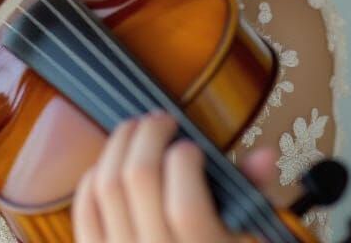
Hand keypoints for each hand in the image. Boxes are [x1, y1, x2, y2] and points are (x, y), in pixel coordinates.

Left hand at [71, 111, 277, 242]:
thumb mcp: (246, 241)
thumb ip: (253, 199)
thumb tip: (265, 154)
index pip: (184, 202)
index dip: (185, 160)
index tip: (192, 147)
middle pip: (138, 179)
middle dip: (149, 135)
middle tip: (162, 120)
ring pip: (105, 185)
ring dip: (118, 145)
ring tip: (137, 129)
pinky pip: (85, 210)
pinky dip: (93, 178)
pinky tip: (110, 162)